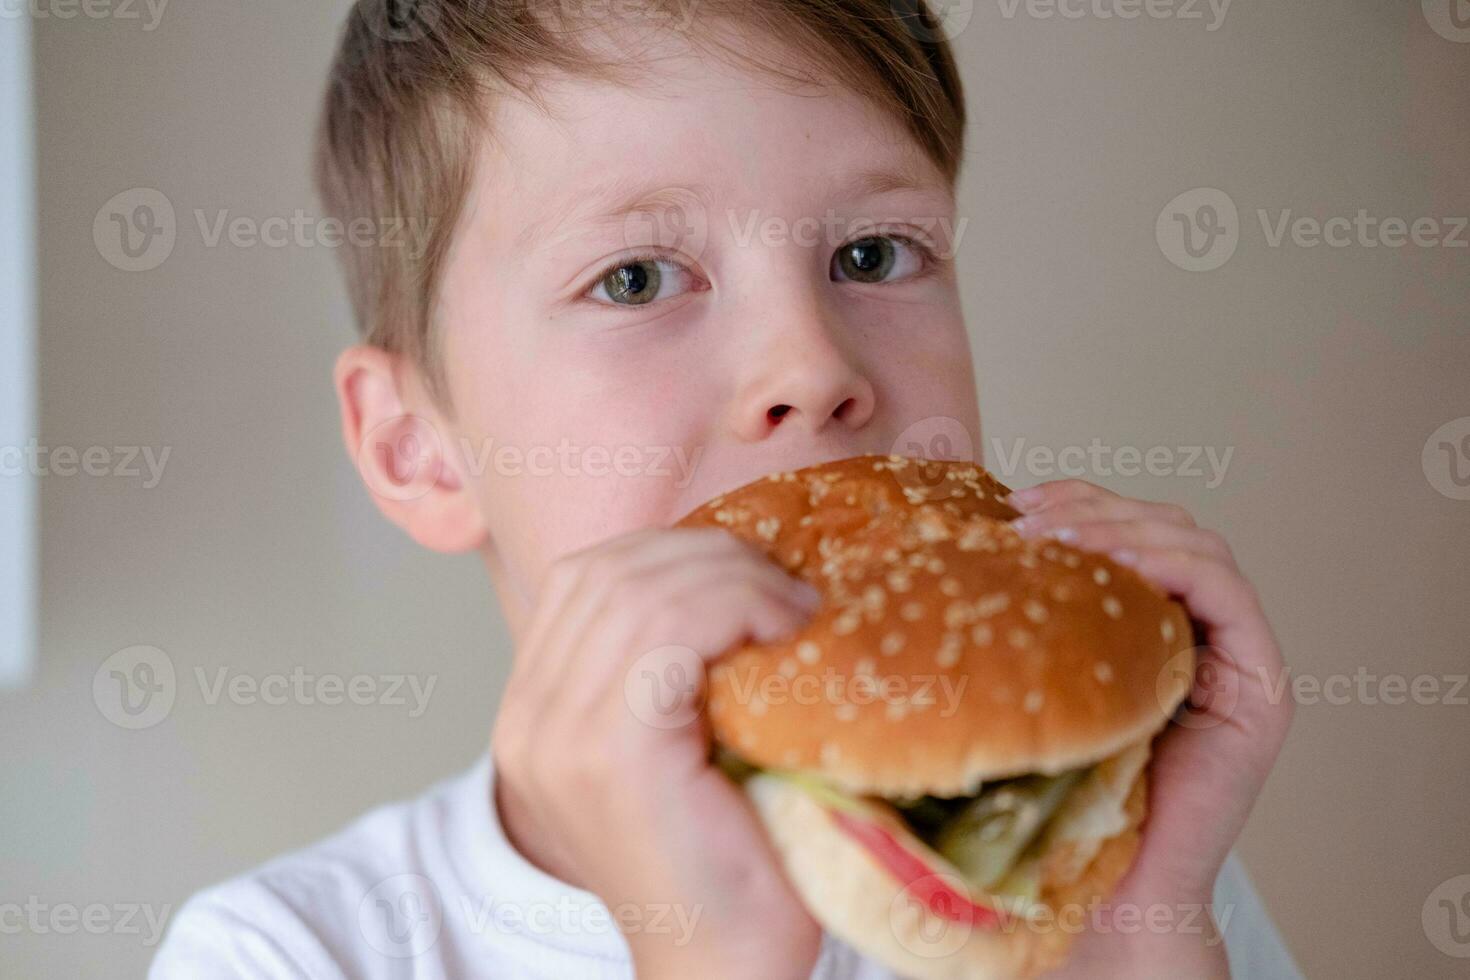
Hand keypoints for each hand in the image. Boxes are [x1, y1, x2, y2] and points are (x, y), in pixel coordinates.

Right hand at [491, 527, 824, 979]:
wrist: (721, 966)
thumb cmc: (721, 862)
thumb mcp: (674, 747)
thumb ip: (663, 670)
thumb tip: (725, 572)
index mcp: (533, 715)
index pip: (584, 579)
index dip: (671, 551)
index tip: (749, 571)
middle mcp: (529, 721)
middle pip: (609, 571)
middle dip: (707, 552)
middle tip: (783, 580)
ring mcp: (560, 735)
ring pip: (641, 590)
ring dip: (732, 576)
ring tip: (794, 605)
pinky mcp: (611, 750)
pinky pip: (670, 631)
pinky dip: (736, 606)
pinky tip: (783, 628)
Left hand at [1006, 479, 1293, 978]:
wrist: (1103, 892)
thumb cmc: (1057, 796)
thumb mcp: (1034, 683)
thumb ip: (1027, 622)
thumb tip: (952, 549)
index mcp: (1152, 625)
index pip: (1133, 530)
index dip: (1082, 502)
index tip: (1017, 503)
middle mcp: (1202, 634)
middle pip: (1167, 526)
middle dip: (1098, 507)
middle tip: (1028, 518)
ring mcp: (1238, 660)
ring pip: (1199, 546)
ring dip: (1127, 529)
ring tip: (1059, 540)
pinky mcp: (1260, 690)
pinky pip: (1230, 595)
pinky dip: (1174, 566)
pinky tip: (1117, 569)